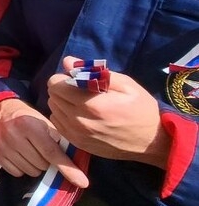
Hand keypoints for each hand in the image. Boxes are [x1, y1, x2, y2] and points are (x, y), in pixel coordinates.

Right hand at [0, 98, 88, 187]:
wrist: (3, 110)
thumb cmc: (30, 117)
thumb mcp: (46, 123)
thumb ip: (59, 141)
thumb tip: (77, 166)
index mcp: (30, 125)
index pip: (51, 152)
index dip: (68, 168)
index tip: (82, 182)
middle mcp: (14, 135)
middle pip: (42, 165)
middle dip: (47, 161)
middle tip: (42, 150)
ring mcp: (3, 145)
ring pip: (30, 171)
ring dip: (35, 166)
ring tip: (31, 152)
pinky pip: (17, 173)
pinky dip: (22, 168)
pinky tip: (20, 155)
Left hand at [47, 56, 170, 168]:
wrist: (152, 143)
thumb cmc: (141, 109)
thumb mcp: (126, 85)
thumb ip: (93, 71)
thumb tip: (67, 62)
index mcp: (91, 104)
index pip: (56, 84)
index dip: (65, 77)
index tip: (78, 79)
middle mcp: (79, 121)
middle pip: (52, 95)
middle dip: (63, 88)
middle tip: (81, 90)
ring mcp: (76, 134)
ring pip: (53, 108)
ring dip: (62, 102)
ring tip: (82, 103)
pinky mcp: (76, 143)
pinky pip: (57, 122)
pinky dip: (64, 115)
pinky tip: (80, 115)